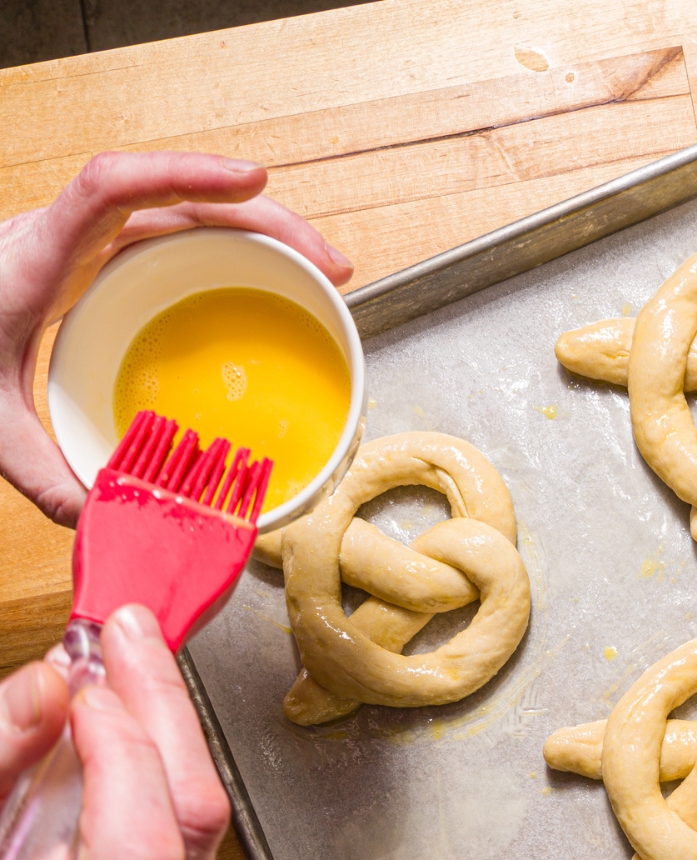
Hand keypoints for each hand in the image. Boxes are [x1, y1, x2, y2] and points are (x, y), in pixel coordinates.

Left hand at [0, 150, 352, 526]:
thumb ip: (43, 474)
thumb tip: (107, 519)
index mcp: (40, 257)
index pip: (111, 186)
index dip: (185, 174)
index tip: (254, 180)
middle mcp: (71, 239)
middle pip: (177, 203)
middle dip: (262, 221)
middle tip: (328, 263)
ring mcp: (90, 250)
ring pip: (187, 220)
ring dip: (261, 236)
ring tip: (324, 273)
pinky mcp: (103, 268)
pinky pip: (176, 248)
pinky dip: (231, 258)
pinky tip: (272, 288)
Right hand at [0, 605, 230, 859]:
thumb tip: (50, 686)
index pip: (138, 854)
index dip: (125, 752)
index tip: (90, 679)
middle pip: (192, 823)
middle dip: (161, 711)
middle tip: (126, 642)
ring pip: (210, 828)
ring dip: (169, 737)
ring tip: (114, 686)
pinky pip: (205, 841)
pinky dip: (170, 777)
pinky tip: (128, 745)